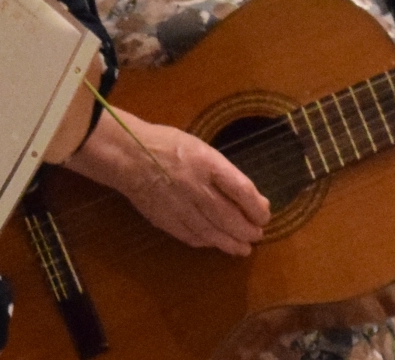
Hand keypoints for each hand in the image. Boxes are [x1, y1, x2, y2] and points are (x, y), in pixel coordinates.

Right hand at [67, 111, 270, 256]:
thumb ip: (224, 172)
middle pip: (229, 216)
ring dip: (230, 242)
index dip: (257, 207)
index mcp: (207, 163)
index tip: (265, 214)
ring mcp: (180, 206)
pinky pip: (191, 236)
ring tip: (243, 248)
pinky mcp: (165, 219)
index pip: (241, 190)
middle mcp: (196, 187)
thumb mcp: (201, 148)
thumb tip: (250, 196)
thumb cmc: (169, 145)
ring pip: (211, 231)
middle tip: (258, 236)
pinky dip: (206, 242)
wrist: (129, 154)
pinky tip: (215, 243)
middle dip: (247, 230)